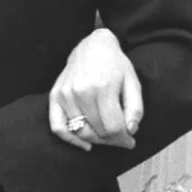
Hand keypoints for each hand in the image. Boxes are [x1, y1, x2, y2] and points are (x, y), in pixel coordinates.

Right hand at [49, 27, 143, 150]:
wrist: (93, 46)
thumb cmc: (116, 65)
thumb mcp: (133, 83)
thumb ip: (135, 108)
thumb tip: (131, 131)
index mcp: (103, 87)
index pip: (113, 127)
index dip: (124, 139)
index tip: (130, 141)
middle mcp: (82, 91)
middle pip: (98, 132)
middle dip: (112, 140)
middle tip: (121, 139)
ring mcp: (66, 94)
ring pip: (81, 132)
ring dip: (96, 140)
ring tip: (107, 137)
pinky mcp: (55, 96)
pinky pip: (58, 127)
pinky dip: (70, 140)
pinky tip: (85, 144)